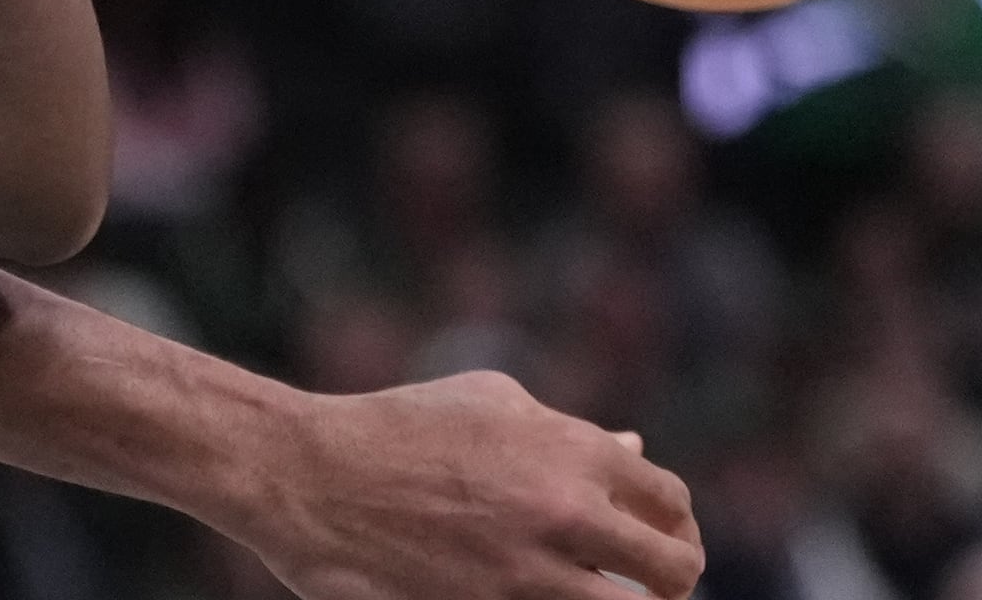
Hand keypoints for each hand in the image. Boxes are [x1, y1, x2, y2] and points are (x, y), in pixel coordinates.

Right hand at [209, 371, 702, 599]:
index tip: (659, 544)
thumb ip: (566, 431)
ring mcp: (528, 573)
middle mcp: (564, 512)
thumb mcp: (487, 401)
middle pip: (673, 572)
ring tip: (599, 598)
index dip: (674, 528)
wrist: (307, 474)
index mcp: (573, 450)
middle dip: (671, 584)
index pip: (670, 504)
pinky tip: (539, 597)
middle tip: (646, 589)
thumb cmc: (395, 425)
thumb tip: (632, 451)